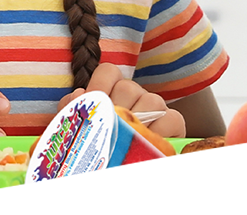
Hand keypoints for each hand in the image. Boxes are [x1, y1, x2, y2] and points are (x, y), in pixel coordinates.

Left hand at [61, 67, 183, 137]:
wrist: (120, 174)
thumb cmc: (99, 148)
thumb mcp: (79, 129)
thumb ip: (73, 110)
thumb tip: (80, 94)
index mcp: (113, 91)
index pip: (109, 71)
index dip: (99, 84)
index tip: (92, 103)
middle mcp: (136, 95)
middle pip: (128, 87)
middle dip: (115, 109)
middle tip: (109, 130)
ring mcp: (157, 107)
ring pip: (151, 101)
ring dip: (137, 122)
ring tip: (126, 140)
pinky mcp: (174, 122)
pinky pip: (171, 118)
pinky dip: (160, 131)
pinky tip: (147, 144)